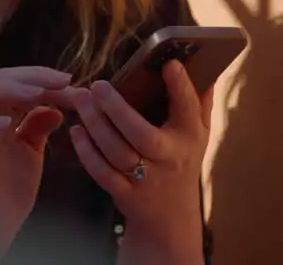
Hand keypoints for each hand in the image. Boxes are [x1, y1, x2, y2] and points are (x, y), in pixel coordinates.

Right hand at [0, 66, 75, 259]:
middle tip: (62, 81)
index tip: (73, 83)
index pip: (20, 80)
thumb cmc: (12, 187)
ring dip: (8, 91)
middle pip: (1, 78)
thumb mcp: (32, 150)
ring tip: (36, 94)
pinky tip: (8, 124)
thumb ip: (40, 125)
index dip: (46, 78)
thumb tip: (56, 106)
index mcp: (1, 112)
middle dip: (33, 75)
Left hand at [68, 60, 211, 260]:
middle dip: (118, 109)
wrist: (171, 218)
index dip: (180, 87)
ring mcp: (145, 179)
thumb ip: (200, 101)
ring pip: (116, 152)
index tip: (168, 64)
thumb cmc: (183, 163)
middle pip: (142, 134)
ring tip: (81, 100)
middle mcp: (168, 159)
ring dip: (96, 125)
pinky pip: (102, 172)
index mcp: (189, 138)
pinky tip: (76, 130)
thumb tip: (206, 65)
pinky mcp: (125, 194)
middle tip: (98, 85)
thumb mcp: (200, 134)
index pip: (188, 109)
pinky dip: (86, 151)